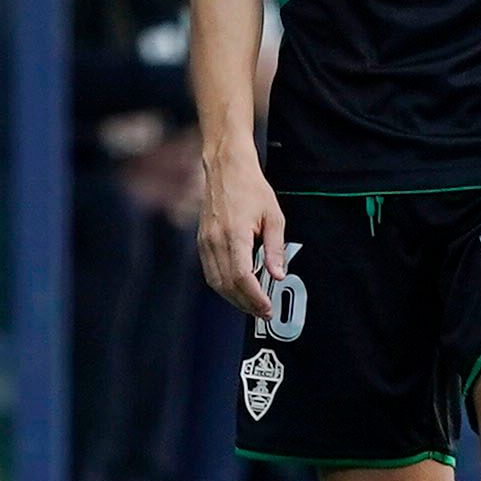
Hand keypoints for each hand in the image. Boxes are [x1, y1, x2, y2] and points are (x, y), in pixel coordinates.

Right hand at [198, 141, 290, 318]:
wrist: (226, 168)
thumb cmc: (250, 188)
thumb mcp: (273, 216)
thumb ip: (275, 248)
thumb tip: (278, 275)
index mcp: (234, 234)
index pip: (241, 277)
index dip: (254, 297)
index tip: (267, 307)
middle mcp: (215, 241)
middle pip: (227, 285)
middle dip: (246, 304)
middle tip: (264, 312)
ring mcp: (205, 242)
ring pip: (216, 282)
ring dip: (234, 299)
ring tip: (252, 305)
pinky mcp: (201, 241)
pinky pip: (210, 272)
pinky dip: (223, 286)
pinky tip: (237, 289)